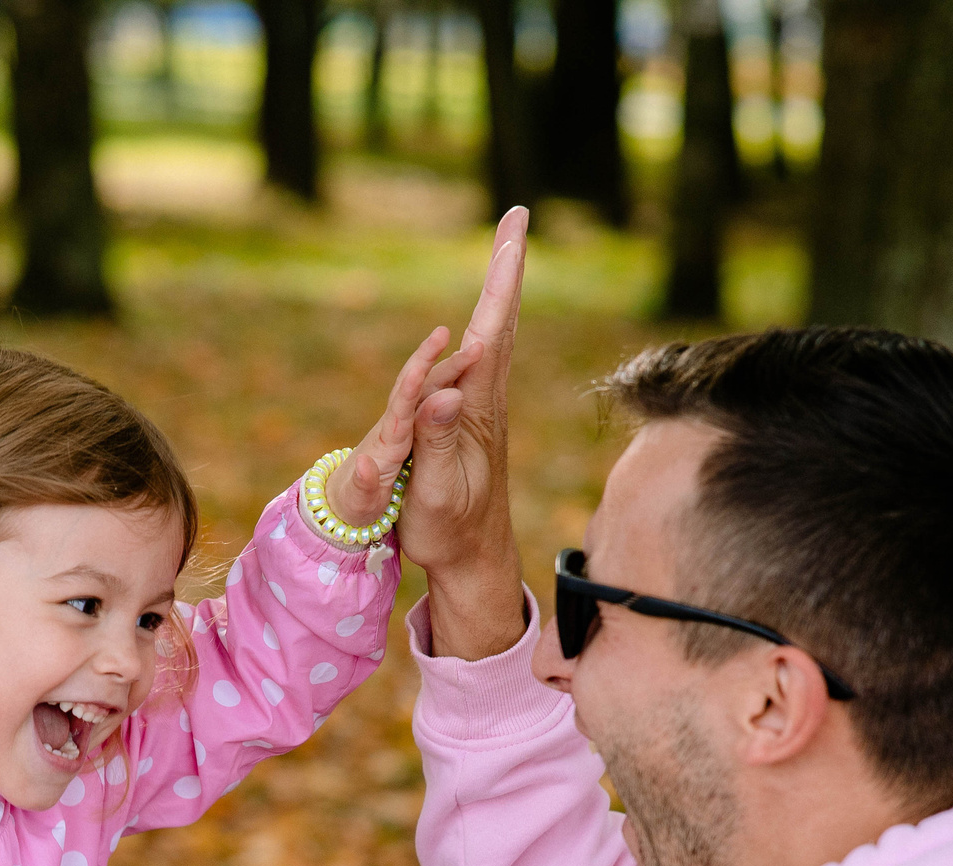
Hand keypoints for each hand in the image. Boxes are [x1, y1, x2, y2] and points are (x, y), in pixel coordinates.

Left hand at [327, 326, 483, 529]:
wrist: (343, 502)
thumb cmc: (354, 507)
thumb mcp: (360, 503)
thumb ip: (365, 485)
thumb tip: (366, 466)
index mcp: (385, 447)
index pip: (401, 410)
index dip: (412, 386)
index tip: (427, 362)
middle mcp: (392, 427)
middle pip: (413, 386)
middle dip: (436, 361)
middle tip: (474, 345)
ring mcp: (400, 424)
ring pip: (425, 388)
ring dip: (448, 367)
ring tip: (476, 349)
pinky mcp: (409, 428)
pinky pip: (431, 397)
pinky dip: (449, 381)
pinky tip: (468, 371)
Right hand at [401, 207, 528, 659]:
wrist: (475, 562)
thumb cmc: (450, 532)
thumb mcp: (436, 492)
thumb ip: (436, 441)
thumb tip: (444, 391)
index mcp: (478, 408)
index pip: (492, 328)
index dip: (502, 275)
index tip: (514, 226)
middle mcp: (486, 399)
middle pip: (500, 318)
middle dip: (506, 266)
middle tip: (516, 217)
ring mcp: (483, 409)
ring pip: (494, 335)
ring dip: (500, 290)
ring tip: (507, 250)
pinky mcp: (474, 422)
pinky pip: (482, 359)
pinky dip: (488, 324)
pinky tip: (484, 321)